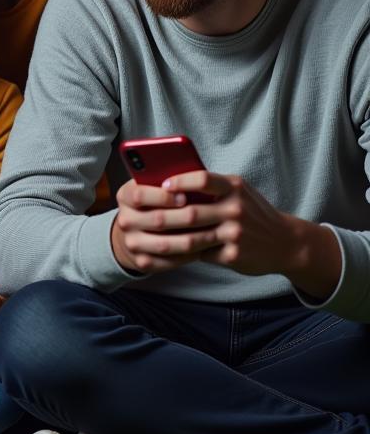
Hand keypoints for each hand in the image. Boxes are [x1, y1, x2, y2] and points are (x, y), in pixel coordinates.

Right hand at [111, 177, 218, 274]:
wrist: (136, 232)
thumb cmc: (153, 202)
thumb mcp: (152, 185)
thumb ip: (166, 179)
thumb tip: (192, 170)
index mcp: (125, 196)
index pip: (140, 195)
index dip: (163, 196)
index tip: (184, 196)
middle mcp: (125, 220)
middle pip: (158, 220)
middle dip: (188, 218)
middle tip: (212, 215)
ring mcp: (132, 243)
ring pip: (166, 244)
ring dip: (193, 239)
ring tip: (214, 233)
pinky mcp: (142, 261)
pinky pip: (169, 261)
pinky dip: (188, 256)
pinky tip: (203, 248)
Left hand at [162, 170, 339, 295]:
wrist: (286, 242)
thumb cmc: (253, 212)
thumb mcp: (239, 192)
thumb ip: (212, 187)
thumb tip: (168, 184)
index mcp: (234, 187)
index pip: (202, 179)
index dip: (179, 181)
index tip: (161, 185)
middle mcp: (235, 209)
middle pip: (191, 212)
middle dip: (165, 215)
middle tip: (146, 216)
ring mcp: (235, 233)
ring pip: (192, 236)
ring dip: (170, 237)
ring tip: (152, 234)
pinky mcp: (234, 255)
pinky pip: (201, 253)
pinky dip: (185, 253)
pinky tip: (170, 251)